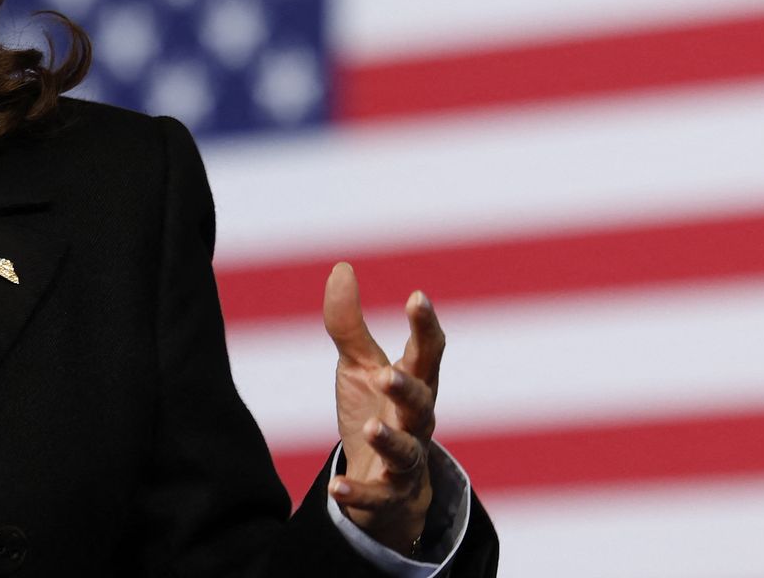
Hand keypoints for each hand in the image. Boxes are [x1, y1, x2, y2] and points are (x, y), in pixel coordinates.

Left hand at [322, 261, 443, 554]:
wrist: (385, 485)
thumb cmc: (376, 412)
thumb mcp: (359, 367)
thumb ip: (349, 323)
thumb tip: (341, 267)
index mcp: (415, 383)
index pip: (427, 352)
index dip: (424, 326)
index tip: (417, 297)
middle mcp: (417, 421)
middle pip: (422, 403)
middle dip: (407, 389)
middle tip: (388, 374)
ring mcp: (406, 460)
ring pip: (407, 451)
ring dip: (391, 440)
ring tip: (372, 428)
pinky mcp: (388, 494)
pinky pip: (376, 495)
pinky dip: (359, 492)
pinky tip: (337, 486)